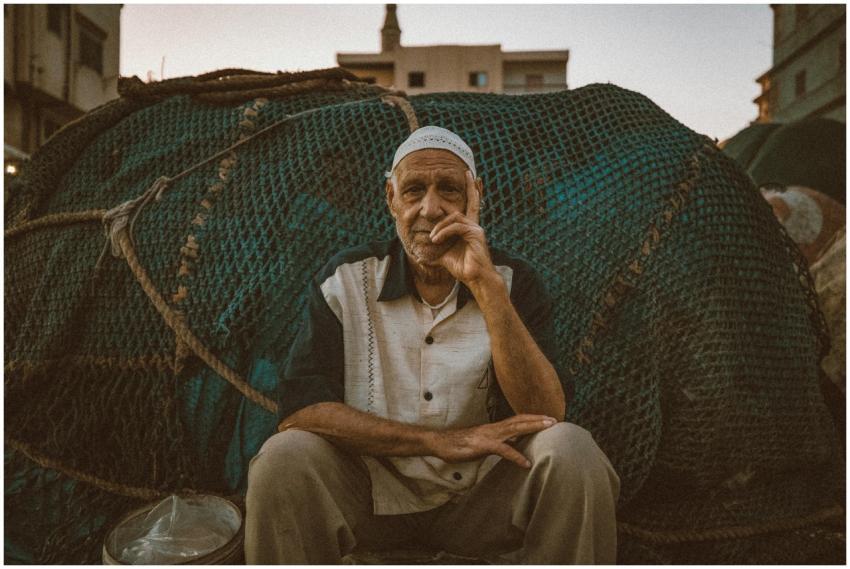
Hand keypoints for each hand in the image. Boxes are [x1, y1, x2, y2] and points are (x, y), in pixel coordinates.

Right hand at [427, 414, 558, 467]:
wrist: (440, 442)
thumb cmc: (459, 444)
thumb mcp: (482, 443)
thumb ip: (497, 443)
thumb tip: (511, 445)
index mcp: (494, 428)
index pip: (517, 420)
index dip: (532, 418)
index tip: (548, 419)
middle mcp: (494, 428)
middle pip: (520, 420)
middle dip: (538, 420)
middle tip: (555, 420)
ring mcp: (489, 435)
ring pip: (515, 429)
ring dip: (533, 428)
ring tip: (549, 429)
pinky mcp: (483, 445)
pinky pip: (503, 450)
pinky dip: (516, 456)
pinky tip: (526, 463)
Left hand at [428, 171, 494, 284]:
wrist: (474, 279)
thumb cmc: (462, 269)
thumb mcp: (444, 256)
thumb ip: (435, 250)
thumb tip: (420, 254)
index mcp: (468, 229)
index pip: (472, 205)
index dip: (472, 191)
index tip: (470, 175)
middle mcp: (474, 226)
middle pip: (469, 203)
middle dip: (469, 189)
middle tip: (465, 177)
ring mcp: (476, 229)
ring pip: (455, 217)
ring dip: (440, 226)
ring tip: (433, 238)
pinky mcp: (476, 234)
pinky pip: (456, 226)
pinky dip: (444, 232)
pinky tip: (436, 240)